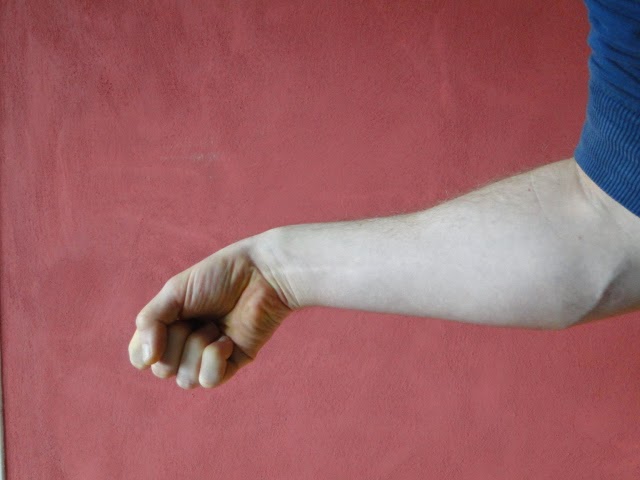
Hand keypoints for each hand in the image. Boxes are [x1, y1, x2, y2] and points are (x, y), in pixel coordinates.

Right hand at [128, 237, 292, 388]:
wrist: (261, 274)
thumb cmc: (219, 276)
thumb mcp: (174, 292)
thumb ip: (150, 322)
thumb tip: (144, 361)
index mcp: (169, 325)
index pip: (141, 356)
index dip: (145, 348)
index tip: (161, 325)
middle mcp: (186, 344)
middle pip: (163, 370)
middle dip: (176, 342)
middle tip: (197, 317)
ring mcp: (209, 356)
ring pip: (186, 379)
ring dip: (198, 348)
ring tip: (215, 325)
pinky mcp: (233, 363)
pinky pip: (210, 380)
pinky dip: (215, 358)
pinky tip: (227, 339)